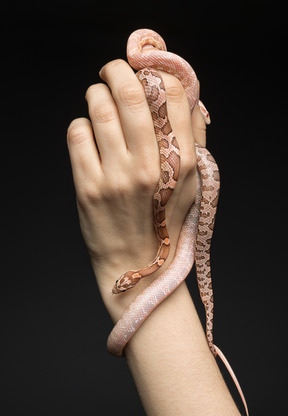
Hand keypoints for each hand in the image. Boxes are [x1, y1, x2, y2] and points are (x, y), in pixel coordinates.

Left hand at [67, 58, 206, 319]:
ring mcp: (116, 176)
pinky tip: (89, 134)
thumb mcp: (192, 184)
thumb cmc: (165, 222)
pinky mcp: (88, 187)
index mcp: (181, 162)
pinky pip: (78, 133)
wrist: (138, 264)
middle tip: (112, 70)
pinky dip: (82, 125)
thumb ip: (193, 140)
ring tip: (98, 99)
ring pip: (99, 108)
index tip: (146, 74)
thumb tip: (187, 99)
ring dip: (96, 95)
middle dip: (117, 71)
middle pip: (130, 94)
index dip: (157, 75)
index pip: (172, 96)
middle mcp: (149, 166)